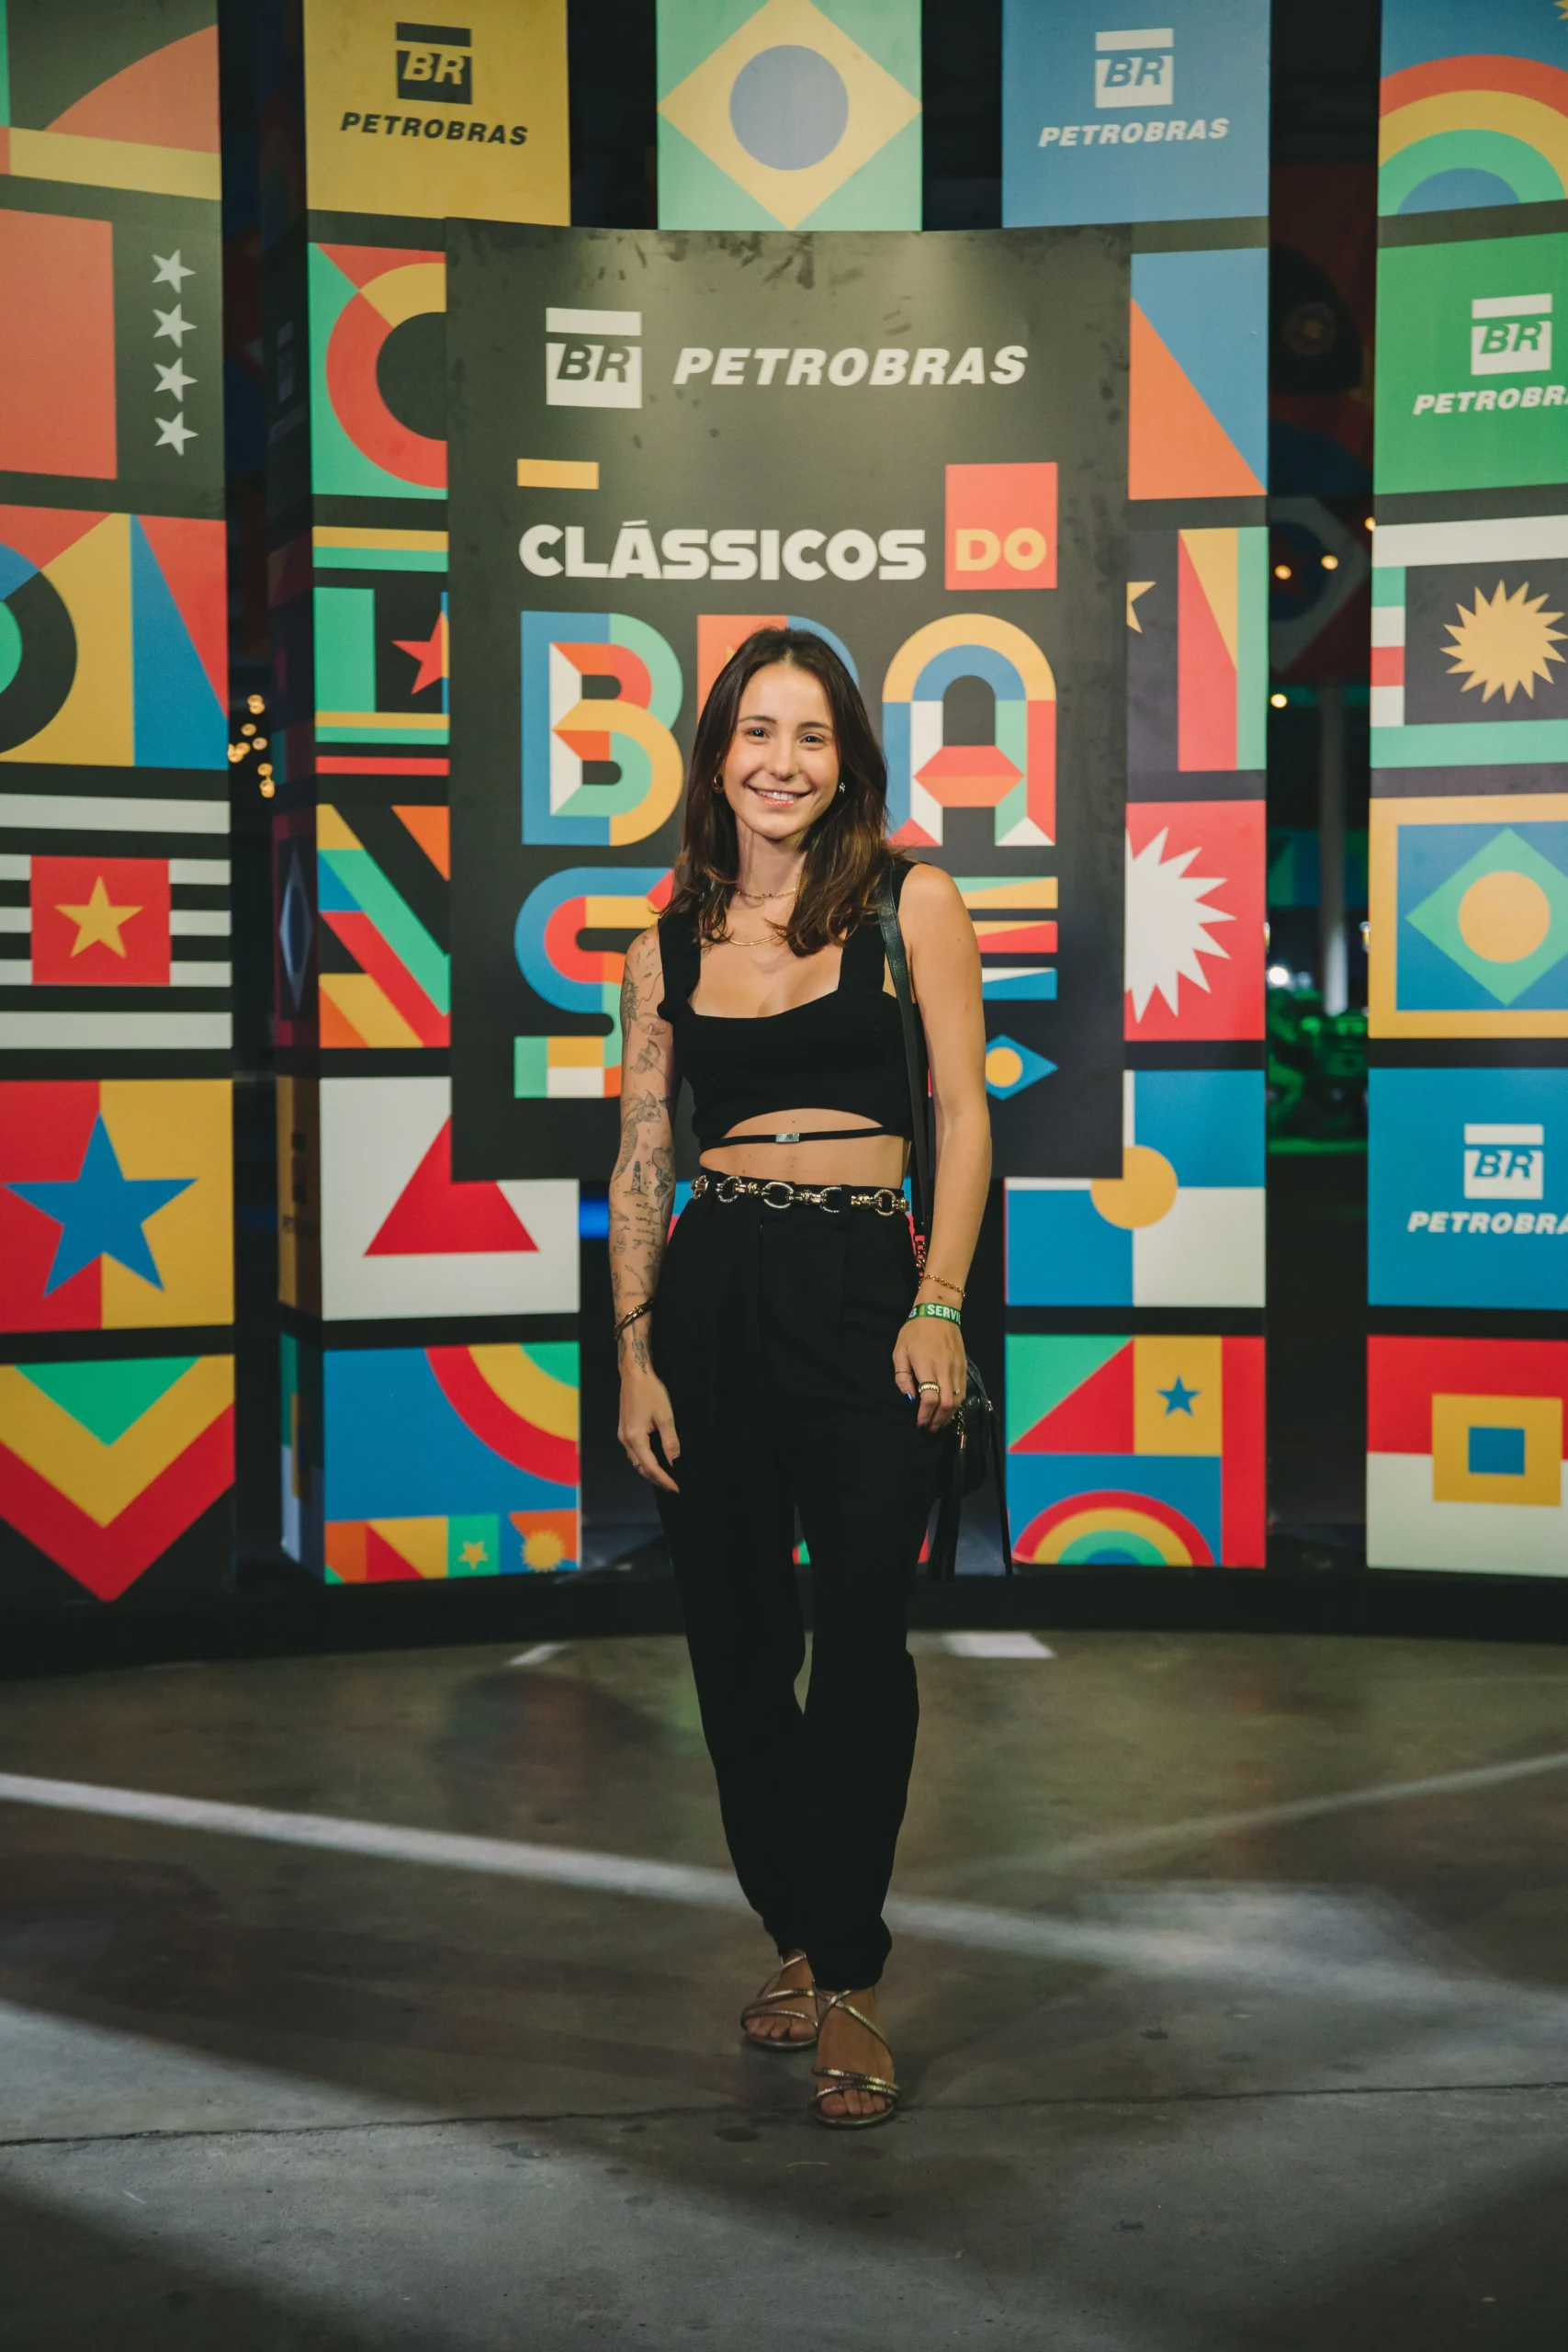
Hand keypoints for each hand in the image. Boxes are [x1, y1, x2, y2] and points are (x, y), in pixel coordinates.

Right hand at [618, 1365, 679, 1491]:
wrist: (634, 1375)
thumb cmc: (651, 1392)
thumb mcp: (665, 1417)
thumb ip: (670, 1442)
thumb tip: (675, 1462)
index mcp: (635, 1438)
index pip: (650, 1466)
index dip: (664, 1479)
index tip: (676, 1488)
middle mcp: (625, 1440)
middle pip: (640, 1467)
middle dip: (656, 1479)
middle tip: (673, 1486)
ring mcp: (622, 1435)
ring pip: (636, 1461)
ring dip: (650, 1471)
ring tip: (666, 1477)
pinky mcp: (624, 1430)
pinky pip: (634, 1452)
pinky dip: (644, 1460)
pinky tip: (655, 1461)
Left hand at [893, 1316, 966, 1431]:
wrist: (939, 1312)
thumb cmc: (915, 1331)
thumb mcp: (900, 1351)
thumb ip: (902, 1376)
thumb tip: (909, 1397)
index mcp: (927, 1366)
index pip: (930, 1398)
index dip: (925, 1414)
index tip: (920, 1423)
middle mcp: (945, 1369)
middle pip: (947, 1403)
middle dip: (938, 1420)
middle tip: (930, 1428)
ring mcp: (956, 1369)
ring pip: (958, 1399)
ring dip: (948, 1415)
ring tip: (939, 1423)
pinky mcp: (963, 1367)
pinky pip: (963, 1391)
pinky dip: (956, 1404)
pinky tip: (948, 1409)